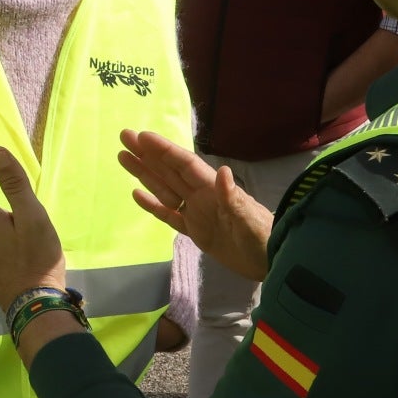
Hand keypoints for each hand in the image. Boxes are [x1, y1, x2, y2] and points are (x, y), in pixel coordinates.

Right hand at [120, 129, 271, 284]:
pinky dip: (153, 205)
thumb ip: (232, 197)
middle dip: (147, 154)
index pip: (183, 165)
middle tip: (125, 136)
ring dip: (145, 173)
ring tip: (124, 157)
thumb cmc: (263, 238)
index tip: (143, 136)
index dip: (163, 150)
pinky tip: (137, 194)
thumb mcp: (248, 219)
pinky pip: (169, 216)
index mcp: (212, 189)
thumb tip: (222, 171)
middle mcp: (201, 196)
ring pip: (164, 189)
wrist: (272, 261)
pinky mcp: (195, 232)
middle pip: (168, 171)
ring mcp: (197, 213)